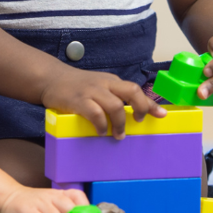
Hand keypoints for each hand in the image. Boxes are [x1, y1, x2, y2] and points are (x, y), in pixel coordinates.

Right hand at [41, 66, 165, 137]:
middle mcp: (105, 84)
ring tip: (118, 134)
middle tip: (139, 122)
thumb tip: (133, 114)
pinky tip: (101, 131)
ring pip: (115, 105)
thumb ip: (114, 96)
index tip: (161, 115)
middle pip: (131, 91)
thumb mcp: (99, 87)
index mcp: (112, 82)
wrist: (51, 78)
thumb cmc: (78, 86)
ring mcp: (92, 91)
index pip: (135, 90)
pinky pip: (95, 113)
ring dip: (120, 123)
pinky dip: (101, 125)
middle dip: (141, 108)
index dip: (150, 104)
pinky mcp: (78, 100)